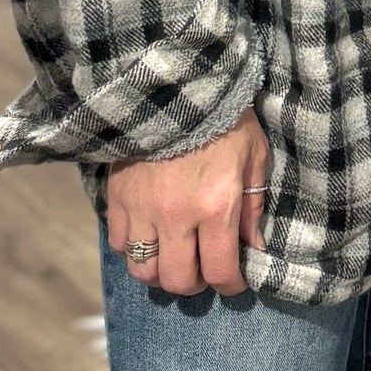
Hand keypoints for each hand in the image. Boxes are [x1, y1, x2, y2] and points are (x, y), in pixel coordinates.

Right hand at [106, 107, 267, 295]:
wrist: (176, 84)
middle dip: (194, 284)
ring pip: (142, 269)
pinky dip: (133, 248)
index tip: (234, 280)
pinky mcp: (117, 197)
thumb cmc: (225, 119)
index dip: (230, 285)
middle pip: (176, 280)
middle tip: (202, 270)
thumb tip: (253, 248)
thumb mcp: (254, 156)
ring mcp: (142, 209)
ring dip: (160, 271)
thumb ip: (253, 207)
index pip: (219, 271)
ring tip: (173, 257)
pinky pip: (118, 244)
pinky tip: (149, 235)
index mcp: (216, 207)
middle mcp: (176, 216)